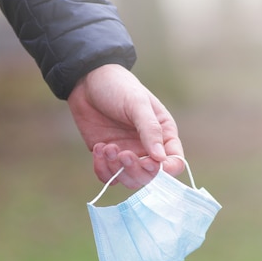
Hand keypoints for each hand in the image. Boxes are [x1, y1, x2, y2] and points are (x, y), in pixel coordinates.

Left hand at [67, 64, 183, 188]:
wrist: (87, 80)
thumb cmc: (118, 86)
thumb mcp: (137, 103)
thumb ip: (150, 129)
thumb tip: (160, 158)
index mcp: (164, 134)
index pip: (174, 162)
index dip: (166, 170)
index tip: (151, 164)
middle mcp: (148, 148)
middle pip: (150, 177)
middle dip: (136, 170)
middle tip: (123, 154)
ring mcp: (128, 154)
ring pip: (129, 180)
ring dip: (117, 169)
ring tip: (106, 147)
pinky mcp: (108, 157)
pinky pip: (109, 176)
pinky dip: (103, 169)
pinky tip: (98, 148)